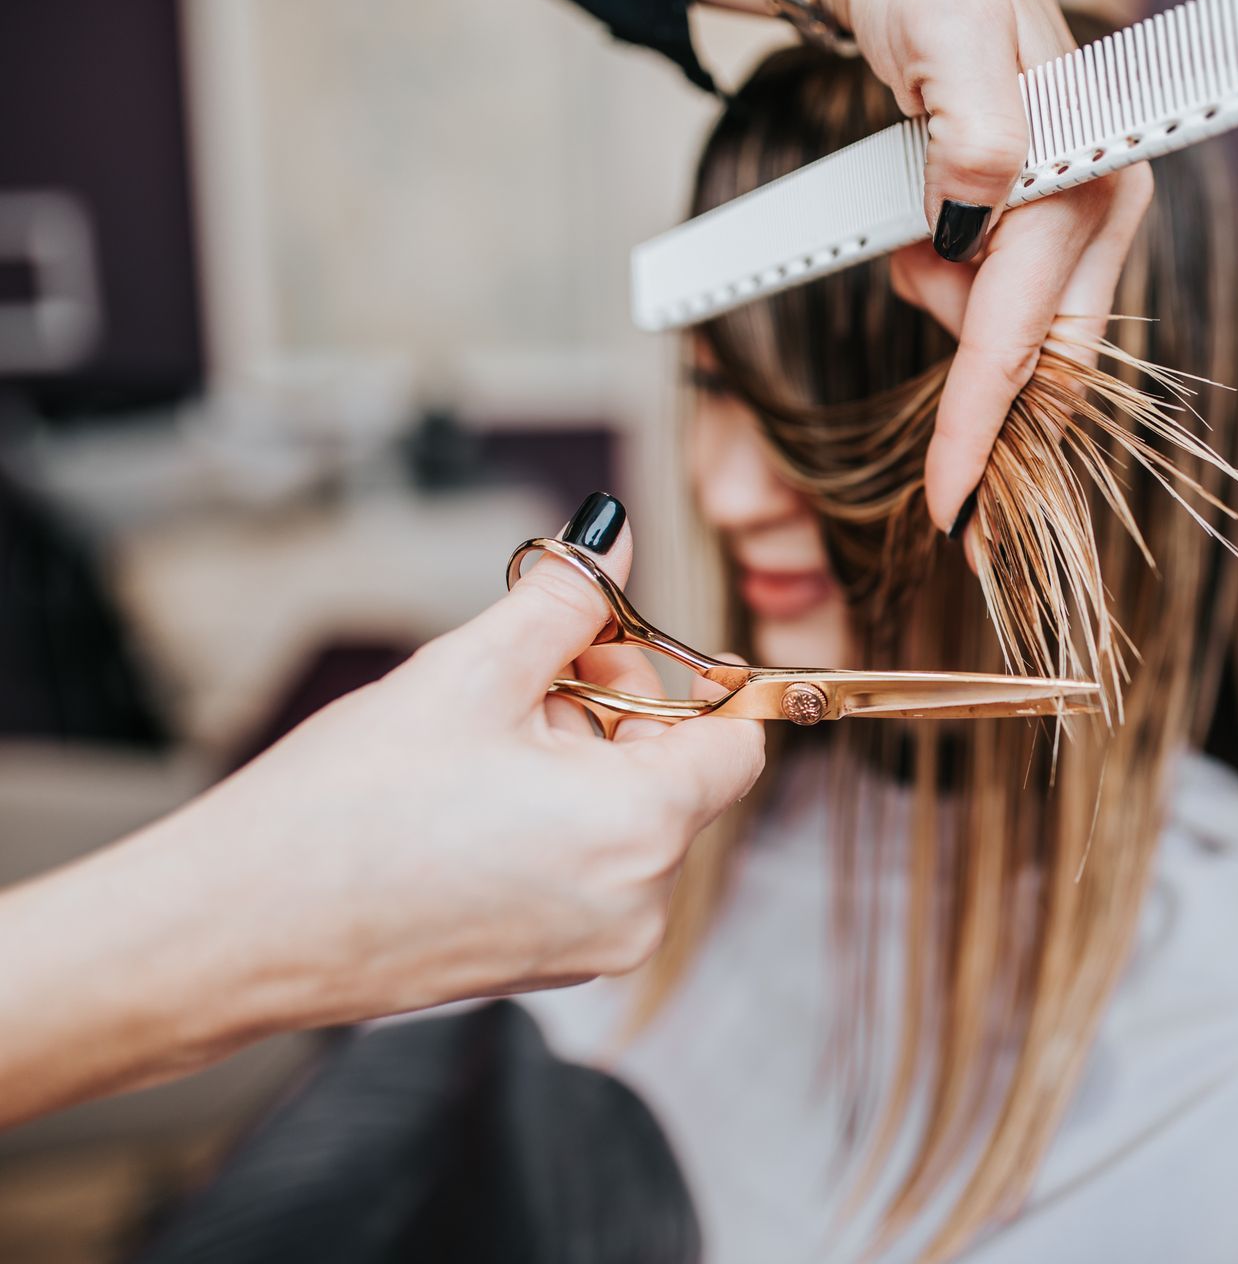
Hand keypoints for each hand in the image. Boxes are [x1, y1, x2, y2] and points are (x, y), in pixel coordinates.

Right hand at [0, 495, 762, 1125]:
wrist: (234, 932)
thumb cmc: (344, 810)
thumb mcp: (469, 673)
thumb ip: (565, 599)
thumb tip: (615, 539)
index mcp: (642, 832)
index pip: (737, 743)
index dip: (685, 678)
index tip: (615, 646)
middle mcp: (639, 906)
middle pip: (678, 775)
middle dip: (612, 708)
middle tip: (523, 672)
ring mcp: (594, 947)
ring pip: (630, 819)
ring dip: (578, 760)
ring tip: (477, 741)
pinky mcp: (548, 966)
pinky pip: (590, 867)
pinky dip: (555, 817)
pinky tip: (467, 798)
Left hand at [828, 0, 1156, 534]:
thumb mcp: (948, 34)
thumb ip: (976, 128)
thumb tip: (982, 205)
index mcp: (1086, 180)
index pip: (1024, 338)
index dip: (982, 430)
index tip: (950, 508)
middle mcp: (1094, 210)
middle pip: (1042, 363)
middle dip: (983, 407)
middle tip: (943, 475)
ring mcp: (1071, 219)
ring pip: (1012, 335)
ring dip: (945, 314)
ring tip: (906, 231)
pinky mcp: (1036, 222)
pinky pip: (999, 302)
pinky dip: (950, 294)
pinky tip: (925, 235)